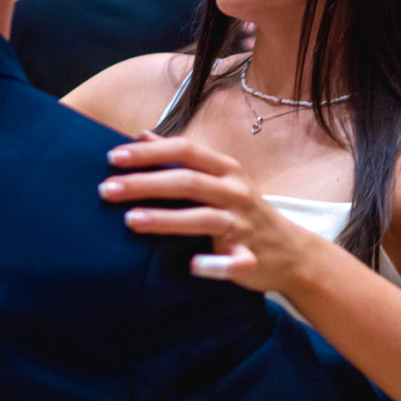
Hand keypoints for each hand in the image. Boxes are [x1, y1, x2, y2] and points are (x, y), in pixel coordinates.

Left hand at [98, 134, 320, 291]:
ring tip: (129, 221)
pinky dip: (215, 264)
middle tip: (107, 189)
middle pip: (187, 182)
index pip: (185, 151)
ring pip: (203, 218)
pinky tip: (192, 266)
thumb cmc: (243, 211)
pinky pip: (234, 262)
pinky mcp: (250, 258)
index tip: (113, 157)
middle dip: (145, 183)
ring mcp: (244, 225)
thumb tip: (141, 135)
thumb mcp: (219, 177)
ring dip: (165, 219)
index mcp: (226, 169)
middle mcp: (236, 192)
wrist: (293, 253)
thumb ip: (182, 158)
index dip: (149, 153)